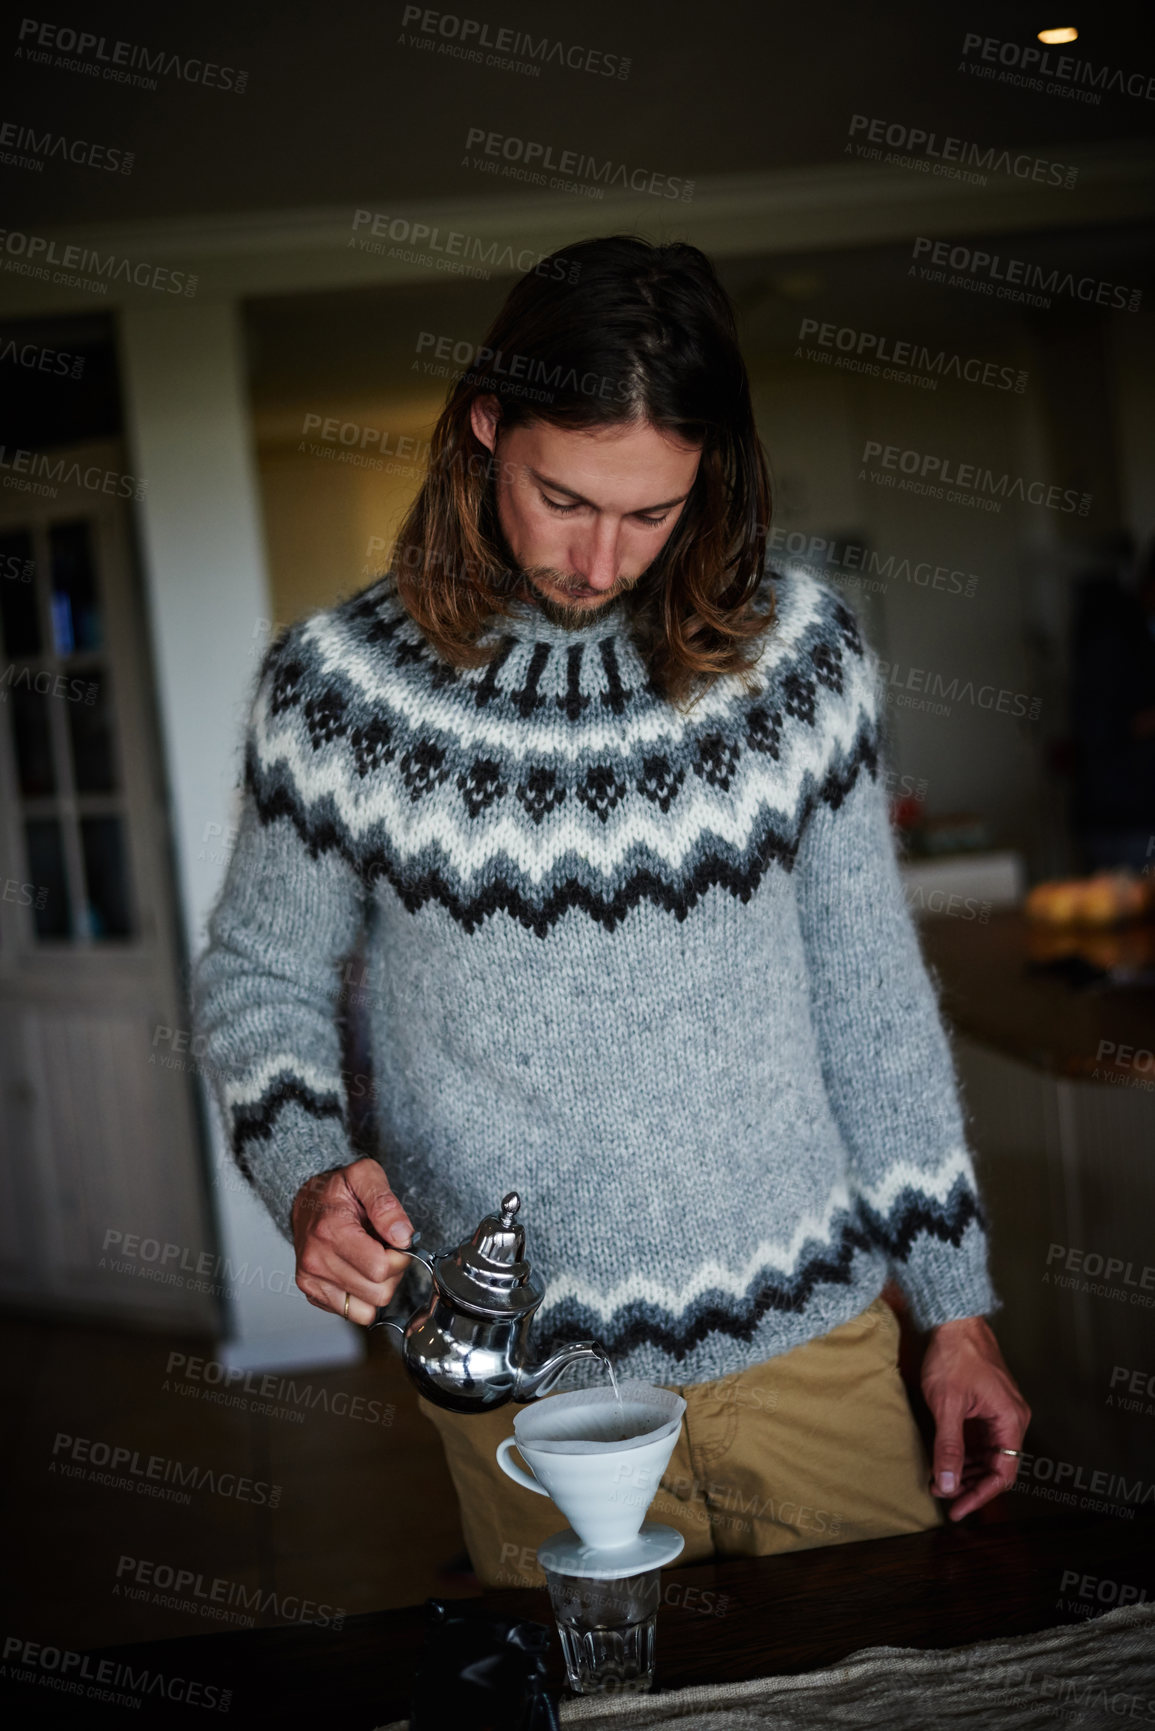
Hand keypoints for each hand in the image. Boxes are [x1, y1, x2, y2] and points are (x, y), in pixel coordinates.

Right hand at [291, 1157, 413, 1325]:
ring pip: (367, 1309)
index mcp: (330, 1232)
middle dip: (392, 1273)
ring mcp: (311, 1280)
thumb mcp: (364, 1176)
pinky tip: (358, 1272)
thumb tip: (403, 1236)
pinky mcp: (312, 1293)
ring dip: (378, 1288)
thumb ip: (386, 1204)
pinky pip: (352, 1313)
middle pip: (378, 1293)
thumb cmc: (337, 1190)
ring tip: (371, 1260)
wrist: (306, 1201)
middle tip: (385, 1249)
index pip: (380, 1268)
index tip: (397, 1242)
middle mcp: (316, 1261)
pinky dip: (363, 1297)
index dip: (400, 1257)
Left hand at [921, 1315, 1030, 1519]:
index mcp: (1011, 1419)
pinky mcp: (986, 1404)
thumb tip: (946, 1484)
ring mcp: (999, 1410)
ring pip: (987, 1452)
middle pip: (996, 1465)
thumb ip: (948, 1447)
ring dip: (965, 1469)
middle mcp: (1011, 1418)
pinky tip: (945, 1460)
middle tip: (945, 1499)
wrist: (954, 1319)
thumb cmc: (954, 1355)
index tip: (958, 1510)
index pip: (1002, 1473)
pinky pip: (979, 1437)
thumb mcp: (947, 1405)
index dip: (980, 1495)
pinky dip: (963, 1451)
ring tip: (940, 1482)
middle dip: (970, 1485)